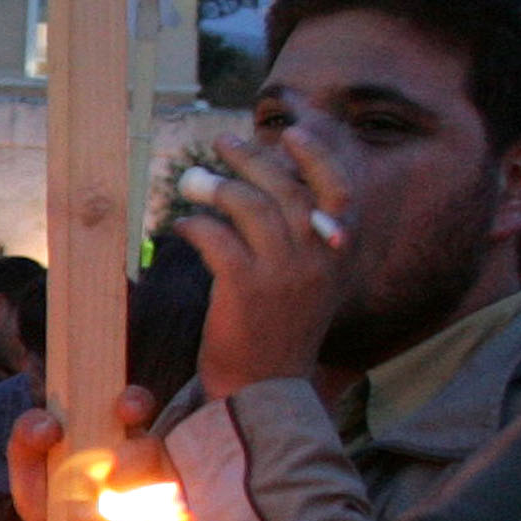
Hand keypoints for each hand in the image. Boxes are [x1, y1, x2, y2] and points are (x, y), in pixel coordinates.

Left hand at [7, 387, 158, 520]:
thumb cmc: (46, 492)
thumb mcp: (27, 464)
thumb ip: (27, 437)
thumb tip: (48, 427)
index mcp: (113, 431)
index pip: (135, 405)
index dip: (134, 403)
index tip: (124, 412)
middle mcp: (144, 457)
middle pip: (151, 448)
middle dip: (127, 463)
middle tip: (97, 481)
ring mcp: (159, 491)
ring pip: (162, 489)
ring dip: (124, 505)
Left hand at [180, 129, 352, 399]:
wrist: (264, 389)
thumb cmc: (278, 329)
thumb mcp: (306, 282)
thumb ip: (298, 236)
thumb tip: (269, 179)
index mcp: (338, 255)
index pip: (339, 192)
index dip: (317, 157)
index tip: (291, 132)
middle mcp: (317, 259)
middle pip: (286, 189)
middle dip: (252, 158)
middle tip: (222, 143)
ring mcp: (283, 273)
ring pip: (249, 206)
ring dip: (216, 186)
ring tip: (194, 182)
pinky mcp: (244, 288)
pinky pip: (215, 237)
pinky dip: (194, 225)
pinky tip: (181, 225)